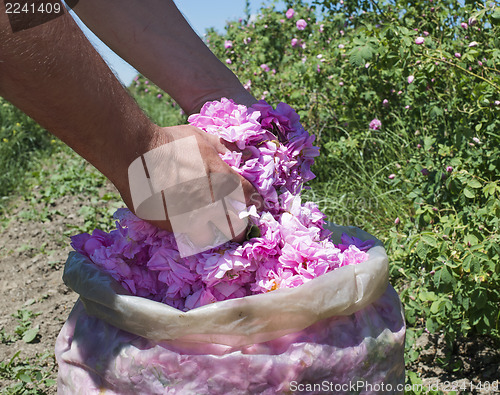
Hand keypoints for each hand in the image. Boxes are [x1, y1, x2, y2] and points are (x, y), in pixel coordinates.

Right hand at [118, 124, 263, 250]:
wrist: (132, 152)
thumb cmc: (167, 141)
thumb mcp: (200, 137)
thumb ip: (221, 148)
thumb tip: (235, 154)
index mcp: (222, 179)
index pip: (248, 198)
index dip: (252, 202)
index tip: (251, 204)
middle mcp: (210, 202)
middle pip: (236, 227)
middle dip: (238, 226)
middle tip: (234, 224)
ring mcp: (189, 217)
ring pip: (212, 238)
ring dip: (214, 234)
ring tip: (209, 227)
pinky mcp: (170, 226)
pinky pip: (186, 237)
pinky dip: (190, 232)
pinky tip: (186, 223)